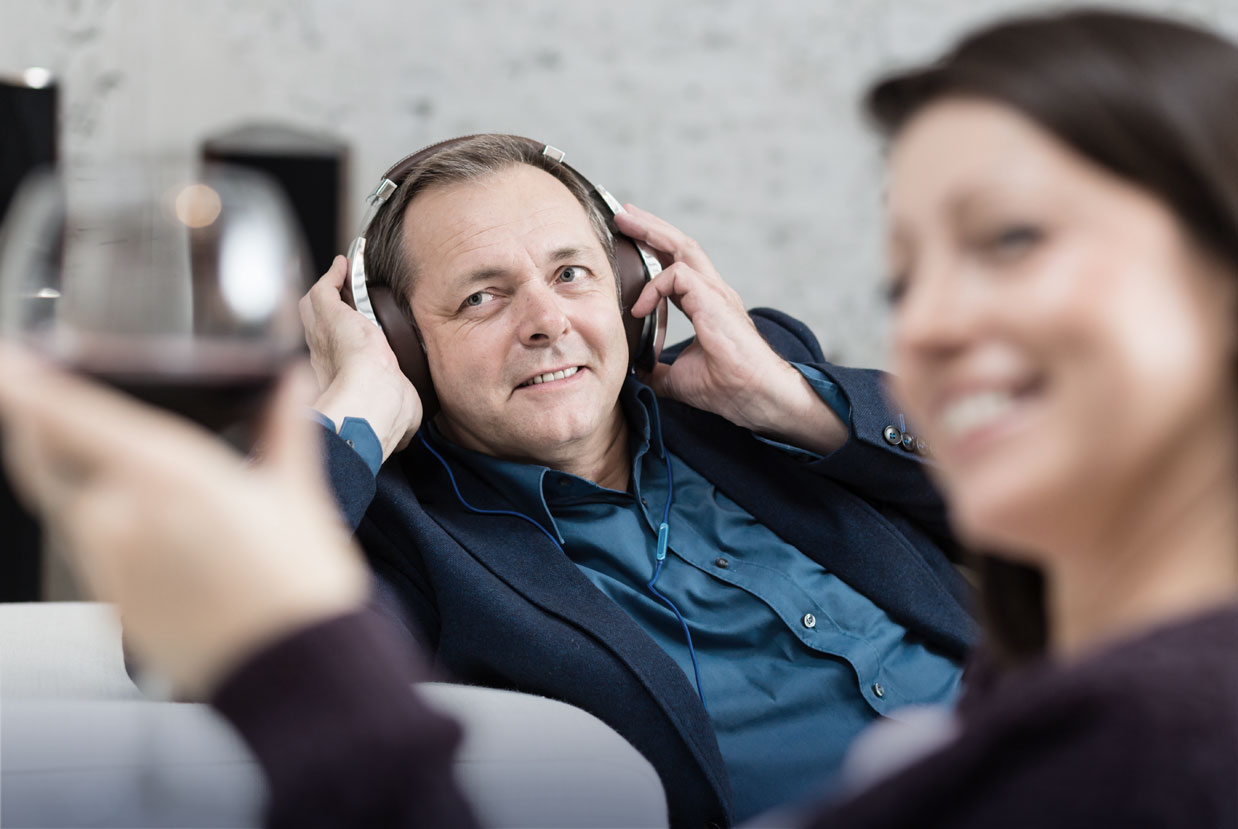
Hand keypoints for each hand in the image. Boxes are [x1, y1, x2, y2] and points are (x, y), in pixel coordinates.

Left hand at [0, 348, 368, 698]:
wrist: (295, 672)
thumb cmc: (300, 588)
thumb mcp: (298, 495)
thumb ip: (283, 428)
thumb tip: (286, 383)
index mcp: (167, 476)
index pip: (64, 415)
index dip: (25, 381)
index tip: (12, 361)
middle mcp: (122, 516)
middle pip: (49, 456)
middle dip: (49, 426)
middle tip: (66, 404)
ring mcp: (108, 562)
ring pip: (72, 500)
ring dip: (89, 479)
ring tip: (159, 488)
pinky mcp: (110, 599)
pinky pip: (93, 543)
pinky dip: (112, 524)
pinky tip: (166, 534)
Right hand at [300, 255, 422, 460]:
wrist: (369, 400)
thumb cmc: (381, 412)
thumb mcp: (398, 412)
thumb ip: (401, 413)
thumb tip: (405, 424)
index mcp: (343, 383)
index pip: (338, 362)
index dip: (344, 350)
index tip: (353, 344)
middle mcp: (325, 358)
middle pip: (322, 331)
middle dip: (332, 316)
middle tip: (344, 300)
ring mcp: (321, 336)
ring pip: (315, 308)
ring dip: (328, 291)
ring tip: (341, 277)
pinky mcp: (326, 314)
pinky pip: (323, 287)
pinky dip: (332, 275)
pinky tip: (343, 265)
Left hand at [614, 205, 846, 453]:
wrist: (757, 397)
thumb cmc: (729, 388)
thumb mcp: (680, 378)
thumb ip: (657, 370)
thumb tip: (636, 371)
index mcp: (708, 305)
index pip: (678, 267)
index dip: (654, 254)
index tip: (630, 245)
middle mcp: (714, 292)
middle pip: (680, 246)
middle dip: (650, 228)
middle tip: (623, 215)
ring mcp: (716, 293)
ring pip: (682, 247)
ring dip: (652, 231)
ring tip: (626, 220)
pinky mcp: (714, 299)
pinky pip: (677, 276)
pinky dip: (654, 287)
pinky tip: (640, 308)